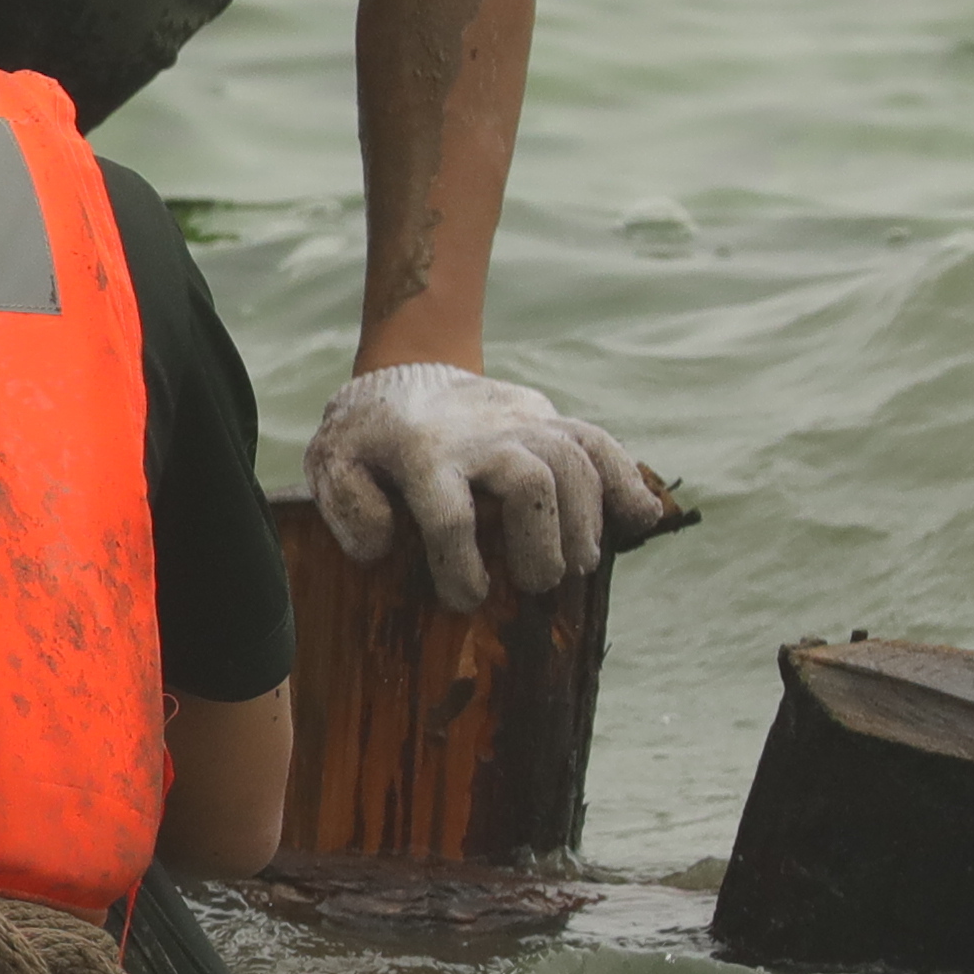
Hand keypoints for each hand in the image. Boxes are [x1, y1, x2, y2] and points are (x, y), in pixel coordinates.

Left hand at [304, 361, 673, 610]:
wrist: (405, 374)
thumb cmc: (367, 438)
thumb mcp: (332, 463)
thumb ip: (347, 504)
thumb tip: (381, 549)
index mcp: (420, 453)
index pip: (448, 514)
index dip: (461, 566)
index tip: (467, 599)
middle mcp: (479, 435)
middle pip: (530, 481)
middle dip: (541, 541)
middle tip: (538, 585)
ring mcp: (520, 422)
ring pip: (573, 460)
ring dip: (585, 521)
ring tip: (576, 567)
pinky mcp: (549, 419)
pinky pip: (599, 441)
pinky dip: (626, 478)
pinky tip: (641, 518)